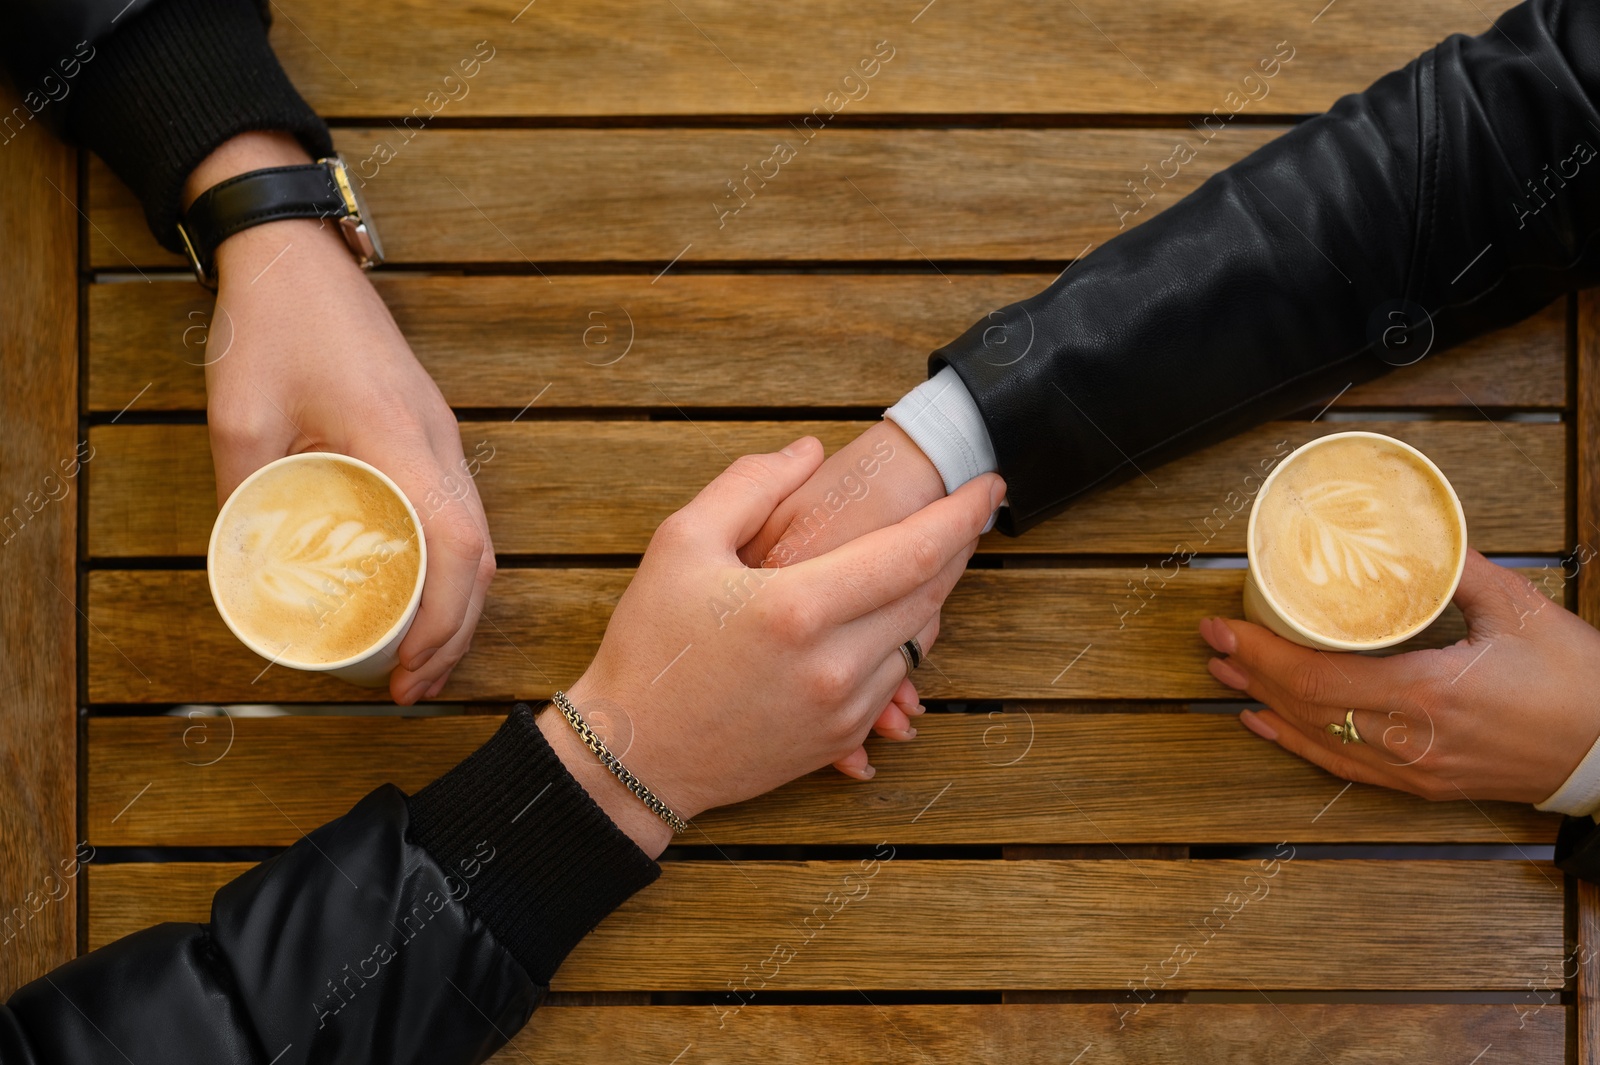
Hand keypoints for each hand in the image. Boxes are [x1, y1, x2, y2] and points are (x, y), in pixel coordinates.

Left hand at [194, 133, 493, 704]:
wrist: (296, 255)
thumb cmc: (271, 326)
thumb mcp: (238, 418)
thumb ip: (243, 496)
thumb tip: (247, 572)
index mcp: (400, 441)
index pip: (455, 549)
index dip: (444, 624)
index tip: (411, 675)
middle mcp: (438, 444)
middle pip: (483, 557)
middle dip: (457, 634)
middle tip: (415, 688)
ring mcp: (442, 437)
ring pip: (481, 538)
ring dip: (461, 605)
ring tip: (421, 657)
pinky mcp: (431, 432)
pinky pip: (462, 513)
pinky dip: (454, 568)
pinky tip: (420, 593)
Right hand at [539, 437, 1004, 855]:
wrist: (633, 757)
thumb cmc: (650, 646)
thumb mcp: (681, 543)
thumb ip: (750, 485)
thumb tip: (808, 453)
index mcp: (799, 607)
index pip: (914, 551)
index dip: (962, 514)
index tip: (989, 486)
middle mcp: (834, 664)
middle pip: (930, 594)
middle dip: (955, 548)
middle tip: (963, 514)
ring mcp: (841, 709)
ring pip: (917, 640)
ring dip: (928, 597)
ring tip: (917, 561)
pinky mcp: (838, 739)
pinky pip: (893, 681)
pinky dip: (898, 643)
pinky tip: (877, 618)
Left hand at [1201, 549, 1599, 803]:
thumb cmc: (1578, 684)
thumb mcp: (1519, 610)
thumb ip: (1457, 569)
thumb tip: (1413, 534)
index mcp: (1426, 693)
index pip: (1315, 677)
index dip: (1259, 653)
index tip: (1222, 627)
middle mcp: (1410, 739)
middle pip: (1305, 708)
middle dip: (1251, 673)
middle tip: (1212, 643)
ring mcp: (1415, 768)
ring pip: (1319, 740)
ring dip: (1266, 706)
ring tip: (1227, 676)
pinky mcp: (1425, 783)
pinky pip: (1347, 767)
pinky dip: (1300, 745)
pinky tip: (1269, 726)